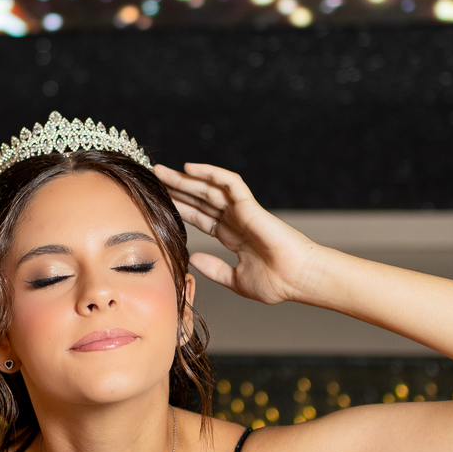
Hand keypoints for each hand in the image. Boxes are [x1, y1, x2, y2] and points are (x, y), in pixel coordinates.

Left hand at [154, 162, 319, 305]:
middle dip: (177, 189)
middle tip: (154, 177)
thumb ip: (214, 268)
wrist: (298, 279)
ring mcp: (242, 212)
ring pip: (209, 188)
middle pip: (200, 200)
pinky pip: (229, 183)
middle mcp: (236, 221)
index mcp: (232, 238)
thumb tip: (192, 258)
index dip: (180, 208)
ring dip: (185, 178)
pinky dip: (210, 173)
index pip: (200, 218)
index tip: (158, 203)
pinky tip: (189, 168)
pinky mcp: (250, 206)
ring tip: (162, 170)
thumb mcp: (236, 280)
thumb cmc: (276, 283)